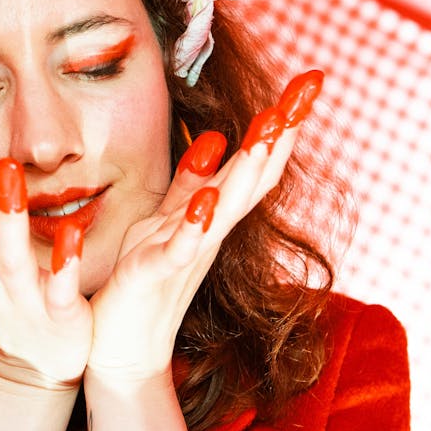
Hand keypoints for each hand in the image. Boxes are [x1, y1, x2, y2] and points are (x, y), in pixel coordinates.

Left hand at [86, 70, 323, 382]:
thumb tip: (214, 138)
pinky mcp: (157, 274)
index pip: (255, 164)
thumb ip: (190, 184)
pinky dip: (195, 223)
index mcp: (212, 215)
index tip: (306, 81)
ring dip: (249, 168)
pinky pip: (181, 247)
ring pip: (228, 206)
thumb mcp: (165, 221)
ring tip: (271, 129)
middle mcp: (209, 231)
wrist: (122, 349)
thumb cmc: (142, 282)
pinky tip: (207, 199)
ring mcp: (188, 252)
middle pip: (254, 177)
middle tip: (307, 90)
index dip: (281, 123)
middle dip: (280, 133)